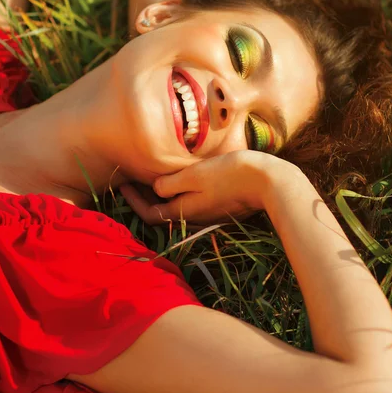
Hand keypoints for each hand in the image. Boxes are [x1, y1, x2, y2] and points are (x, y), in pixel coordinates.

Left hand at [119, 151, 300, 226]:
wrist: (269, 181)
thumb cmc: (230, 174)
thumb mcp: (195, 175)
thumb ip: (171, 183)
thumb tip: (155, 189)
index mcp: (184, 211)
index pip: (149, 215)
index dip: (132, 202)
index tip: (122, 184)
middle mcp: (194, 218)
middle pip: (161, 214)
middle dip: (143, 199)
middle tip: (131, 179)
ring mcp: (207, 214)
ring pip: (175, 208)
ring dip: (160, 196)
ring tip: (150, 177)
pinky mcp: (219, 206)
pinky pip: (190, 203)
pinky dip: (177, 193)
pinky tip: (178, 178)